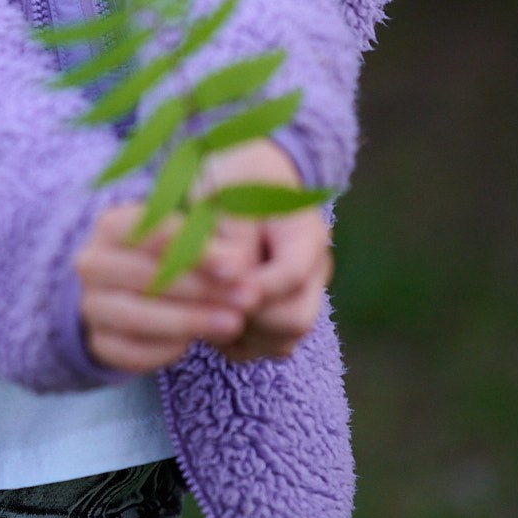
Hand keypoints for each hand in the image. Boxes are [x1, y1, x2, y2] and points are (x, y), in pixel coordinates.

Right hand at [74, 202, 261, 374]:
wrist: (124, 295)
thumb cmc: (168, 259)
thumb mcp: (187, 241)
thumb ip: (212, 247)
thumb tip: (242, 263)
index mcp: (111, 225)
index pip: (153, 232)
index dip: (197, 250)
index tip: (238, 266)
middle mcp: (92, 263)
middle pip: (145, 276)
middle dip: (202, 289)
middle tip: (247, 299)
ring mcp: (91, 304)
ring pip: (137, 316)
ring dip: (189, 321)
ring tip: (233, 324)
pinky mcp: (98, 342)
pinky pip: (130, 351)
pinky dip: (165, 349)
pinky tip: (195, 344)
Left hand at [197, 140, 332, 361]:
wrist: (243, 171)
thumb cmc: (233, 179)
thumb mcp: (228, 198)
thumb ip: (234, 243)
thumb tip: (240, 286)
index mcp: (306, 236)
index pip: (291, 276)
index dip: (255, 288)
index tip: (220, 286)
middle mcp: (313, 272)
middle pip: (295, 318)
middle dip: (247, 317)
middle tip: (207, 301)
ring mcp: (300, 296)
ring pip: (282, 340)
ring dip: (241, 334)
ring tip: (204, 308)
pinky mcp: (279, 312)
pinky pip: (266, 346)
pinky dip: (237, 342)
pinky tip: (208, 318)